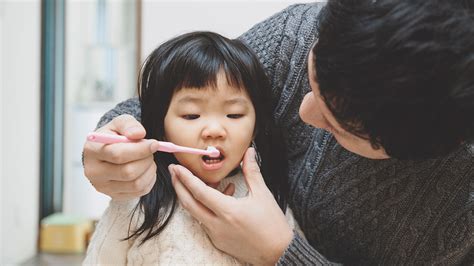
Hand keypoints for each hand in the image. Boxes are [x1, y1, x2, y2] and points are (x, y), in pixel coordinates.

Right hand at [83, 114, 159, 199]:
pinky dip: (149, 180)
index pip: (118, 154)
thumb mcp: (120, 123)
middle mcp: (94, 172)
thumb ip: (129, 124)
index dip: (140, 150)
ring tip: (148, 159)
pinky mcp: (114, 195)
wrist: (107, 151)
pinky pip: (139, 192)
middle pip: (128, 172)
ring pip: (135, 184)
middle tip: (151, 151)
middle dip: (146, 160)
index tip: (154, 144)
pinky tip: (146, 169)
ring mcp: (103, 186)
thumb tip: (138, 134)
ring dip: (149, 170)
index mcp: (92, 150)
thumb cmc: (114, 136)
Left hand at [170, 148, 293, 264]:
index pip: (199, 192)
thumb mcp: (263, 194)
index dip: (186, 178)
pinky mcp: (218, 241)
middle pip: (189, 204)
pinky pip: (205, 221)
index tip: (177, 167)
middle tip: (174, 172)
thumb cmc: (272, 224)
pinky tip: (219, 197)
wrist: (278, 252)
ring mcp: (216, 235)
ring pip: (196, 213)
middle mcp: (217, 225)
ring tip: (197, 182)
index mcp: (228, 211)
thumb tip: (249, 152)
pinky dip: (206, 208)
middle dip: (179, 187)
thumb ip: (252, 171)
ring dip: (192, 197)